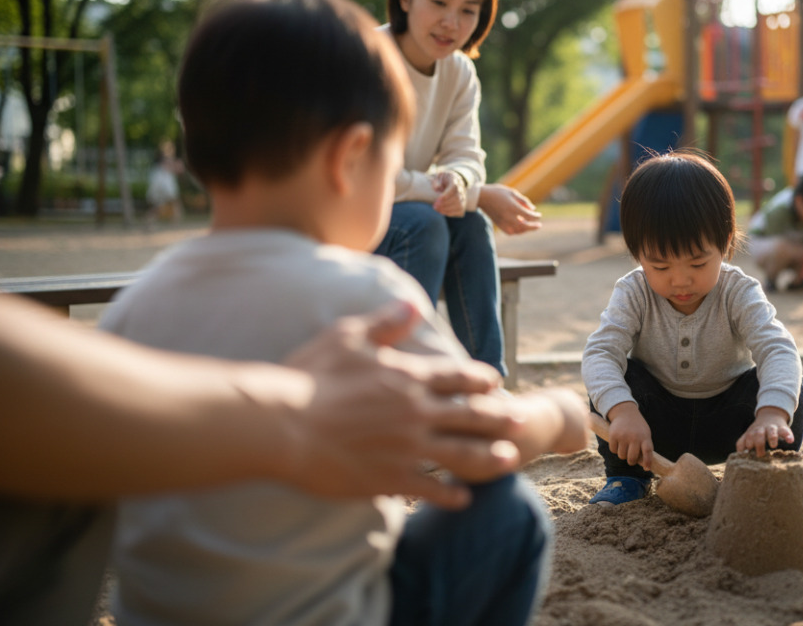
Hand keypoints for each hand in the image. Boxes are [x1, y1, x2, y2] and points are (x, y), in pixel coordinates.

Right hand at [279, 301, 520, 507]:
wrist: (283, 424)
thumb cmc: (310, 377)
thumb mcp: (348, 336)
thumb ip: (384, 321)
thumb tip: (412, 302)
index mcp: (408, 377)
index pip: (456, 377)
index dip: (479, 379)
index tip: (495, 382)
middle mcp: (416, 412)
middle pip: (470, 415)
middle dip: (497, 417)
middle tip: (519, 420)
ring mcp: (407, 447)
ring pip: (462, 453)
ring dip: (488, 457)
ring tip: (509, 461)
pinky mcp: (391, 478)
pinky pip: (431, 488)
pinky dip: (451, 494)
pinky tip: (464, 499)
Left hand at [431, 171, 465, 217]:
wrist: (454, 182)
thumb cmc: (444, 180)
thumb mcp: (439, 177)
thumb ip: (436, 181)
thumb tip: (437, 188)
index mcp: (455, 181)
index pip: (453, 188)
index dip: (446, 195)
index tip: (437, 200)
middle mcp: (462, 190)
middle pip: (456, 198)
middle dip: (444, 204)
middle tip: (434, 206)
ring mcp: (463, 198)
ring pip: (459, 206)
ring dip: (447, 209)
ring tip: (437, 209)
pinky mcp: (463, 205)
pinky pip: (459, 211)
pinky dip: (450, 213)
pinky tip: (442, 211)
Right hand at [478, 184, 541, 234]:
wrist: (482, 197)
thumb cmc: (498, 192)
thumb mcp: (512, 193)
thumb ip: (524, 201)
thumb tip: (533, 209)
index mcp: (512, 207)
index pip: (528, 216)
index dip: (536, 216)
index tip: (539, 215)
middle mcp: (508, 216)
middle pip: (524, 226)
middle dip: (533, 226)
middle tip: (539, 225)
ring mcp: (503, 222)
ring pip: (517, 231)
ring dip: (525, 229)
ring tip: (530, 226)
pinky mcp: (499, 225)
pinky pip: (510, 232)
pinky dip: (517, 231)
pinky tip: (520, 227)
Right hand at [605, 401, 653, 470]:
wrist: (625, 412)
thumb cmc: (637, 427)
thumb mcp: (645, 433)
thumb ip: (645, 446)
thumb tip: (644, 466)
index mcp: (645, 437)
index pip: (648, 452)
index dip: (647, 462)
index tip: (646, 468)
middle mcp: (634, 437)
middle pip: (632, 458)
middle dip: (631, 461)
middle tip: (631, 460)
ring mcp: (623, 436)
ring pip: (621, 456)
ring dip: (622, 454)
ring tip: (624, 447)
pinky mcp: (613, 435)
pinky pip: (613, 450)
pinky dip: (615, 449)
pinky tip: (617, 443)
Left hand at [736, 406, 794, 457]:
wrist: (771, 414)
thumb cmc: (758, 431)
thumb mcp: (749, 434)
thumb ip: (741, 443)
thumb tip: (738, 456)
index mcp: (752, 432)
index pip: (748, 438)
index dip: (748, 444)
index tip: (749, 451)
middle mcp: (762, 429)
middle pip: (758, 435)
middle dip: (758, 443)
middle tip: (760, 454)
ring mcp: (772, 428)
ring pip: (771, 431)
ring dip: (772, 437)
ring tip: (773, 445)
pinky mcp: (783, 428)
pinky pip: (786, 431)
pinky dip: (788, 435)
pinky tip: (790, 441)